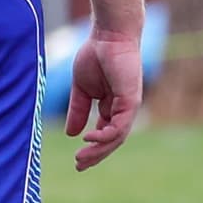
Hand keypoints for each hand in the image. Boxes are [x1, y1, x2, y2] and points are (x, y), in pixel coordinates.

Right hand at [64, 24, 141, 169]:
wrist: (108, 36)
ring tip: (81, 158)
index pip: (104, 133)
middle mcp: (123, 109)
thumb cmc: (95, 56)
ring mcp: (129, 106)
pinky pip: (120, 125)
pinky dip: (105, 135)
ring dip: (99, 150)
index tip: (77, 160)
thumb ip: (78, 110)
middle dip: (96, 155)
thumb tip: (71, 133)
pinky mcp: (131, 100)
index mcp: (111, 106)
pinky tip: (89, 139)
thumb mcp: (81, 89)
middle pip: (112, 140)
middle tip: (79, 166)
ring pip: (117, 137)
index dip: (92, 148)